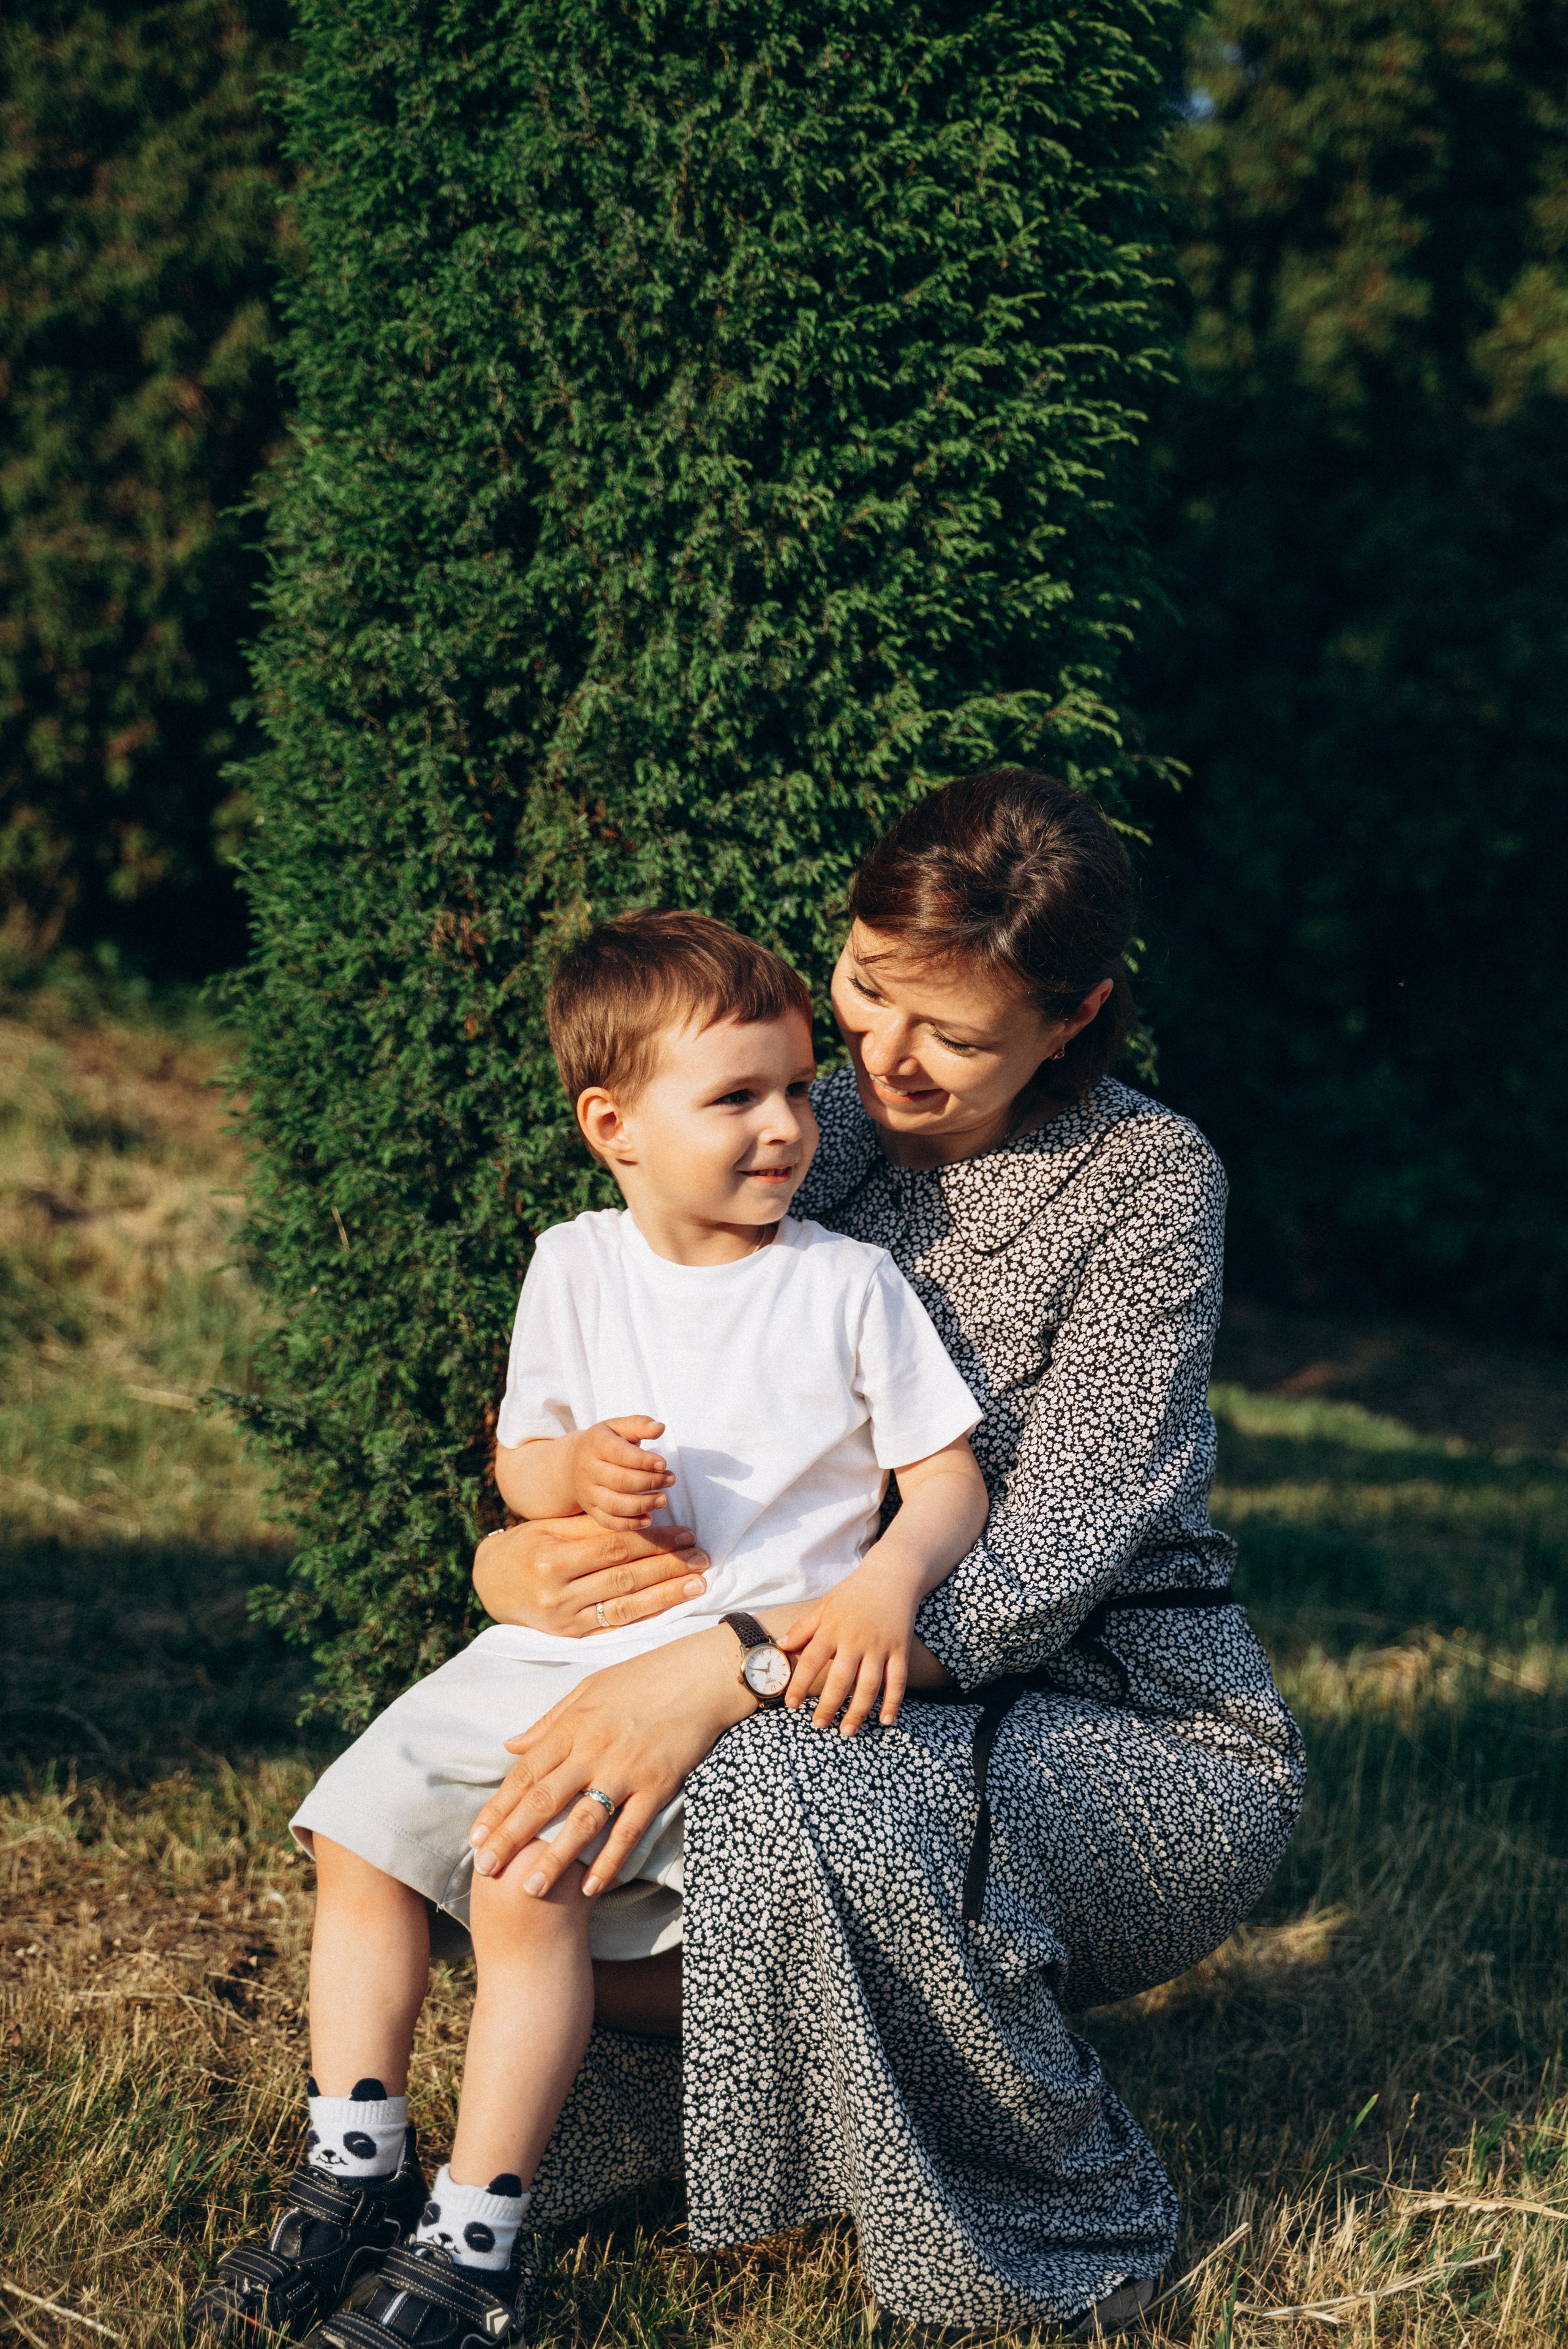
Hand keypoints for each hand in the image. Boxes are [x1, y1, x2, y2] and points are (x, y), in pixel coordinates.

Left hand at [466, 1627, 750, 1894]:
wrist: (701, 1675)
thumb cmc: (644, 1677)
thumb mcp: (588, 1688)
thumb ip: (548, 1721)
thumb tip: (511, 1744)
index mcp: (573, 1724)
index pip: (525, 1772)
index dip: (499, 1807)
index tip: (476, 1837)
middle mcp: (594, 1749)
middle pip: (544, 1800)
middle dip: (511, 1837)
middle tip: (486, 1869)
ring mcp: (627, 1769)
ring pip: (583, 1821)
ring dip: (555, 1857)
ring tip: (531, 1890)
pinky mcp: (659, 1785)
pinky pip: (630, 1830)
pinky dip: (610, 1860)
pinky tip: (592, 1886)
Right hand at [473, 1513, 707, 1637]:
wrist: (491, 1584)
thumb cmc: (526, 1547)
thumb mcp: (550, 1528)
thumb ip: (592, 1525)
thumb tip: (646, 1518)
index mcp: (551, 1557)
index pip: (614, 1547)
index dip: (654, 1540)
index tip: (685, 1533)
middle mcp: (556, 1592)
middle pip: (624, 1577)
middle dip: (668, 1566)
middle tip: (702, 1556)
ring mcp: (563, 1620)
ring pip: (624, 1606)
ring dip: (666, 1595)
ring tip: (698, 1582)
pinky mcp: (569, 1639)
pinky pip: (615, 1627)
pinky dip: (645, 1617)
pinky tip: (671, 1607)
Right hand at [569, 1414, 675, 1530]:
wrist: (574, 1462)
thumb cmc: (606, 1442)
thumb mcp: (618, 1427)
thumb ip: (639, 1424)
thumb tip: (660, 1428)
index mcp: (595, 1444)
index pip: (620, 1454)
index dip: (644, 1461)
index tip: (664, 1464)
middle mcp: (587, 1469)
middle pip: (619, 1481)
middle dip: (649, 1482)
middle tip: (670, 1480)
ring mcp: (588, 1492)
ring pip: (614, 1505)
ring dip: (642, 1505)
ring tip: (663, 1500)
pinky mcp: (591, 1510)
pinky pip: (609, 1522)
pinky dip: (630, 1524)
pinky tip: (648, 1519)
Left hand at [776, 1552, 922, 1736]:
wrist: (892, 1575)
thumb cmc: (853, 1593)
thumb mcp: (824, 1605)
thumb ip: (803, 1628)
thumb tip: (780, 1646)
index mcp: (832, 1628)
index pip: (810, 1660)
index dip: (799, 1683)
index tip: (791, 1704)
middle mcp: (855, 1639)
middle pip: (840, 1678)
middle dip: (828, 1705)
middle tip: (818, 1725)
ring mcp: (880, 1646)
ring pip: (869, 1685)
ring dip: (858, 1711)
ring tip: (847, 1731)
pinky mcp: (900, 1649)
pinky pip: (897, 1680)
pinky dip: (893, 1702)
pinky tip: (885, 1721)